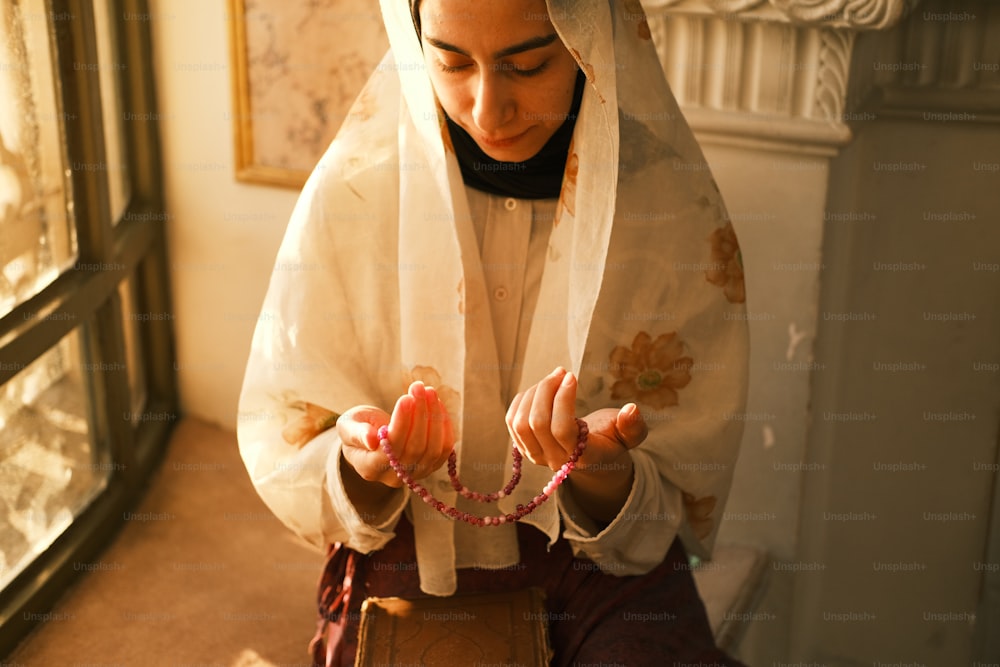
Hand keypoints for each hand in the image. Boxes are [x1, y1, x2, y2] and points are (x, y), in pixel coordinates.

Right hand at [338, 381, 453, 487]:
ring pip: (433, 449)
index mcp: (369, 468)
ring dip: (435, 417)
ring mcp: (414, 474)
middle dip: (420, 415)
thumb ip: (356, 433)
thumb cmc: (357, 428)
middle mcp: (393, 477)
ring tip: (428, 391)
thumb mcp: (348, 426)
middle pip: (415, 448)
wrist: (370, 439)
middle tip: (418, 387)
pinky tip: (437, 404)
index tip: (405, 398)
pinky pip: (445, 449)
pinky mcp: (430, 466)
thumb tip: (370, 440)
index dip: (402, 423)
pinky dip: (445, 425)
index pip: (391, 447)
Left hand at [506, 367, 647, 472]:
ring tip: (553, 378)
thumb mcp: (630, 434)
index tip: (572, 376)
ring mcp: (536, 455)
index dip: (563, 400)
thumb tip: (632, 409)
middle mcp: (555, 460)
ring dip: (534, 392)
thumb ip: (633, 426)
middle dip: (546, 390)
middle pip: (536, 423)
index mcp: (582, 457)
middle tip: (562, 371)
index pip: (561, 429)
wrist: (593, 455)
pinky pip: (512, 421)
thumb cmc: (612, 438)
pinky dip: (522, 399)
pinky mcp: (523, 446)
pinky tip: (539, 390)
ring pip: (521, 422)